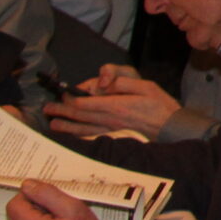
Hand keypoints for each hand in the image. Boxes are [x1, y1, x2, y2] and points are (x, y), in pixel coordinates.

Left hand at [46, 68, 179, 137]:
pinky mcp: (115, 136)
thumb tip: (100, 84)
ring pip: (83, 128)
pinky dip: (79, 136)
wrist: (172, 128)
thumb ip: (121, 82)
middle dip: (62, 111)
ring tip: (53, 124)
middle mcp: (110, 119)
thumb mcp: (145, 85)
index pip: (85, 102)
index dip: (71, 97)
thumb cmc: (160, 104)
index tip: (63, 93)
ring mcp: (111, 130)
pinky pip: (92, 137)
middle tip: (48, 108)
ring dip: (66, 126)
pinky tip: (72, 136)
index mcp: (116, 105)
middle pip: (80, 115)